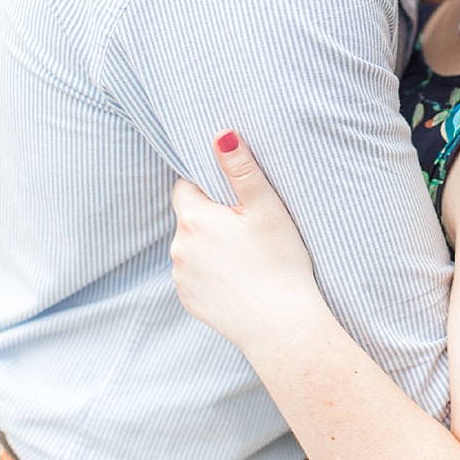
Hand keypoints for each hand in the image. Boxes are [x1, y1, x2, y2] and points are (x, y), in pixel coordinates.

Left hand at [171, 132, 322, 358]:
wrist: (281, 325)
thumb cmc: (280, 262)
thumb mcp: (266, 209)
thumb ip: (241, 170)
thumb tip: (220, 134)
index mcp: (194, 219)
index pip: (186, 186)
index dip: (208, 184)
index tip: (233, 193)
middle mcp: (178, 247)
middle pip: (190, 218)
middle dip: (213, 216)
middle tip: (248, 223)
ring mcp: (181, 277)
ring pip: (192, 248)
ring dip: (211, 245)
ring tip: (248, 253)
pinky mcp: (190, 301)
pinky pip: (196, 276)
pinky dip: (213, 272)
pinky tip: (241, 277)